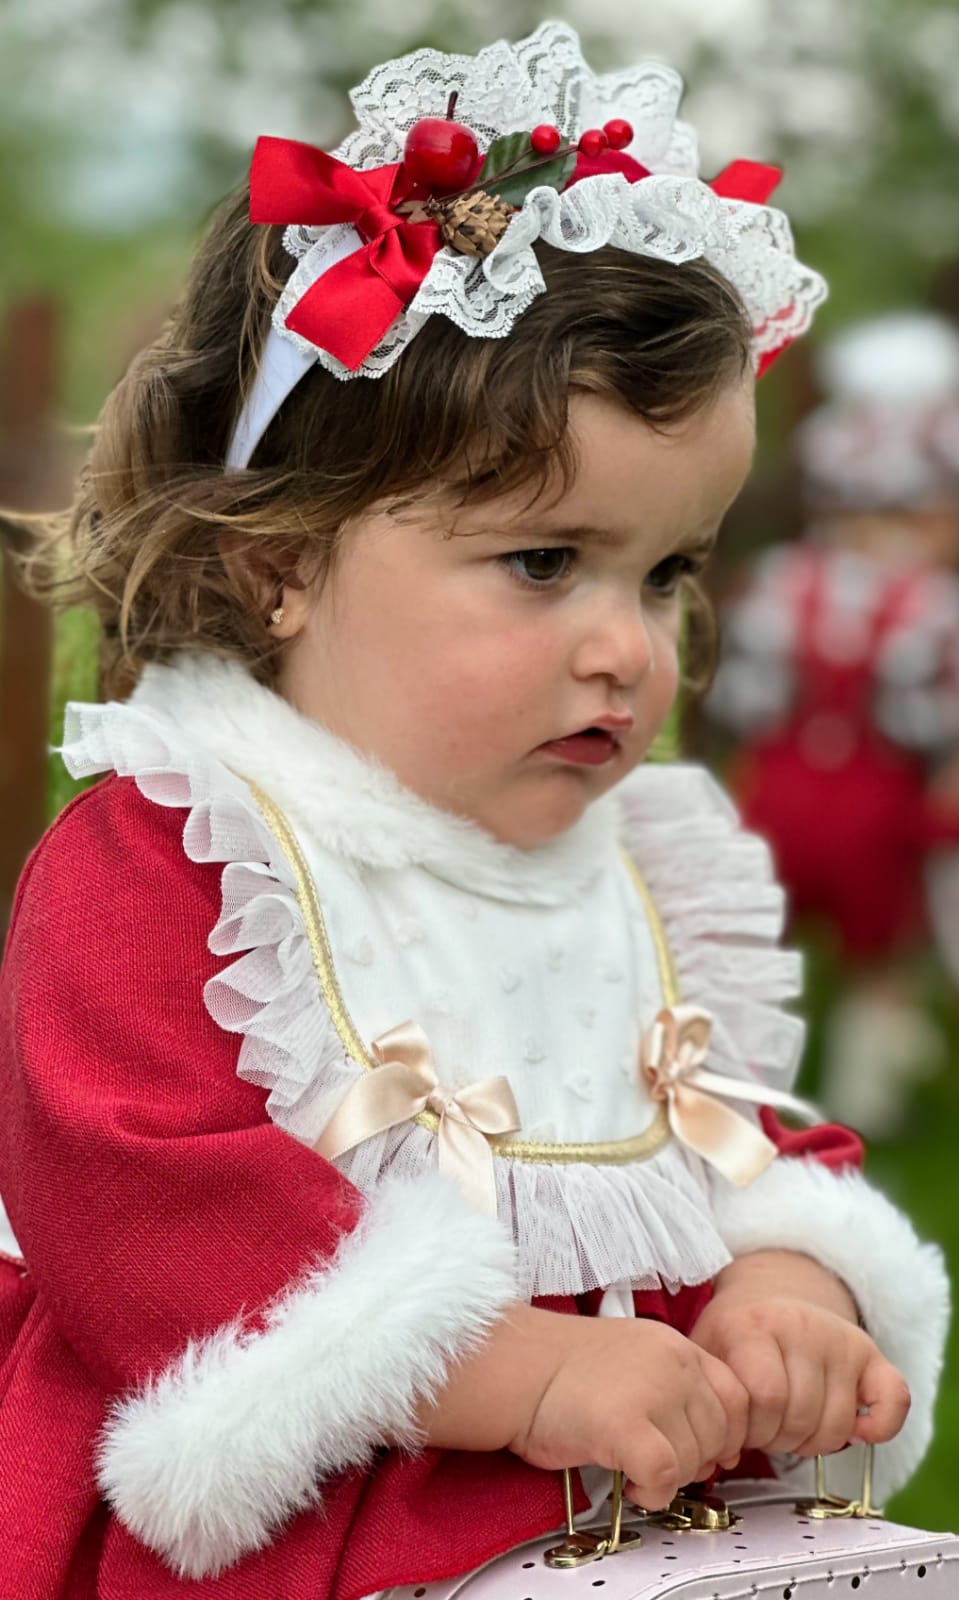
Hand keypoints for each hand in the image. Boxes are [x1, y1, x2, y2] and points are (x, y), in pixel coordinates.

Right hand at [509, 1314, 748, 1509]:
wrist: (515, 1367)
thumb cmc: (562, 1371)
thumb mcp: (635, 1358)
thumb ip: (677, 1389)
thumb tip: (718, 1445)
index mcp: (675, 1345)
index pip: (737, 1396)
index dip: (727, 1434)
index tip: (707, 1451)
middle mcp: (671, 1363)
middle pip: (721, 1433)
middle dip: (697, 1460)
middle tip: (662, 1465)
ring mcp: (651, 1392)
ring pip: (696, 1458)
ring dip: (672, 1478)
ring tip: (637, 1471)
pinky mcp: (625, 1426)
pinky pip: (665, 1476)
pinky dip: (653, 1493)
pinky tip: (632, 1485)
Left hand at [689, 1252, 909, 1457]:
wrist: (766, 1296)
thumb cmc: (733, 1337)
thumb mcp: (705, 1354)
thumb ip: (708, 1400)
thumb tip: (720, 1456)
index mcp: (753, 1325)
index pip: (767, 1396)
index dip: (752, 1429)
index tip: (740, 1427)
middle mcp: (801, 1325)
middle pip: (802, 1416)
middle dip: (778, 1439)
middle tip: (765, 1428)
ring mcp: (839, 1338)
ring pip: (838, 1424)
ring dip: (813, 1442)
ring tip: (791, 1425)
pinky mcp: (869, 1352)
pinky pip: (894, 1398)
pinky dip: (880, 1426)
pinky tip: (855, 1432)